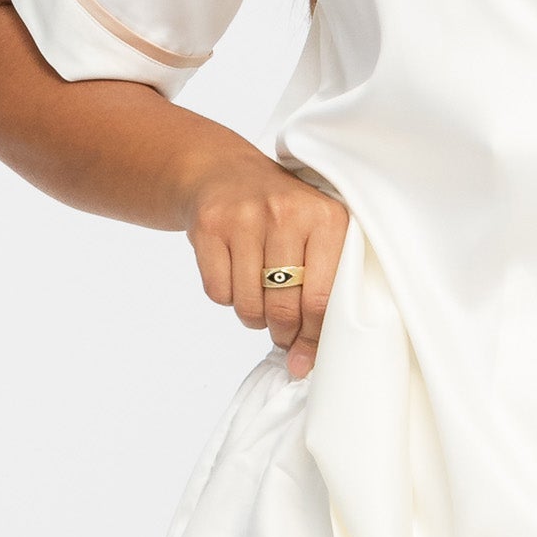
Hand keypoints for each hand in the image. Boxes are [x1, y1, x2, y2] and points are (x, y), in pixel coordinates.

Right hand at [182, 153, 353, 378]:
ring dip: (252, 316)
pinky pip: (219, 293)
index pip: (322, 299)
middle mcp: (286, 213)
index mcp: (327, 218)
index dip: (313, 336)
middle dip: (282, 332)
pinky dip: (226, 296)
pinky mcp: (209, 225)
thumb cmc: (281, 217)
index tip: (306, 352)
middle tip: (281, 329)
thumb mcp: (314, 239)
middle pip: (283, 308)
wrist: (223, 172)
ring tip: (259, 297)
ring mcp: (244, 217)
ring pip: (248, 305)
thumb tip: (301, 363)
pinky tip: (234, 274)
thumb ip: (320, 295)